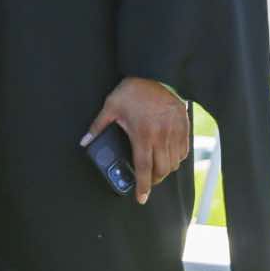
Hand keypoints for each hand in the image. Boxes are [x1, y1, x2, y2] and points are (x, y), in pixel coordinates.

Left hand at [82, 77, 190, 204]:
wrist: (155, 72)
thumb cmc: (132, 90)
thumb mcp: (111, 107)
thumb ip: (98, 127)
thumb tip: (84, 142)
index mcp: (142, 135)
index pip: (143, 168)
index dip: (142, 186)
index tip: (141, 198)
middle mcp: (161, 136)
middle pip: (161, 170)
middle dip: (154, 180)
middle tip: (146, 181)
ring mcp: (175, 132)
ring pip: (174, 163)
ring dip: (166, 170)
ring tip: (156, 168)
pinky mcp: (184, 126)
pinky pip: (184, 150)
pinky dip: (177, 158)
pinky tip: (168, 155)